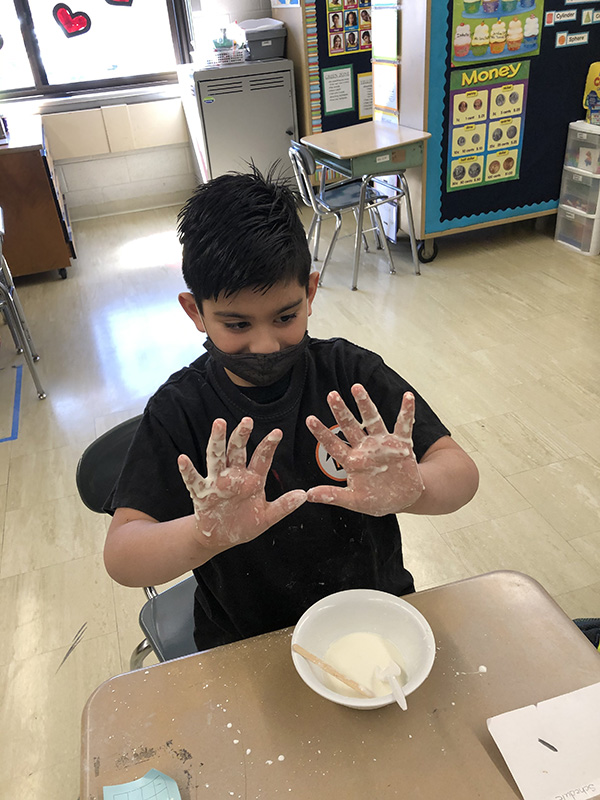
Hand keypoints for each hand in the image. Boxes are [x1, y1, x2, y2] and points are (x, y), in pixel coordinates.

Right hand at [178, 417, 306, 547]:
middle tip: (247, 421)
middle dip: (242, 436)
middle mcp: (234, 476)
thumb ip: (283, 506)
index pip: (261, 458)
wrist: (220, 538)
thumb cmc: (244, 524)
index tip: (277, 433)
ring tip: (219, 424)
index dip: (268, 446)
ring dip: (217, 441)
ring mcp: (216, 482)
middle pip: (237, 451)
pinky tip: (183, 459)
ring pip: (216, 457)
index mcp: (252, 479)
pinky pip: (193, 480)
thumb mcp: (266, 518)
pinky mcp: (201, 493)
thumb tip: (304, 495)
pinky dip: (188, 470)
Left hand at [306, 385, 423, 515]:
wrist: (404, 500)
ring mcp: (383, 444)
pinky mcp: (402, 445)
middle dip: (341, 411)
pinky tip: (408, 397)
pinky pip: (404, 426)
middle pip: (351, 426)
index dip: (322, 433)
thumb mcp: (354, 501)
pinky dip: (407, 412)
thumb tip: (308, 495)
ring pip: (373, 420)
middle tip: (331, 395)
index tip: (310, 420)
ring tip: (357, 388)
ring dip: (365, 404)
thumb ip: (333, 496)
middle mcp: (366, 448)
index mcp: (353, 461)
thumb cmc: (377, 500)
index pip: (334, 444)